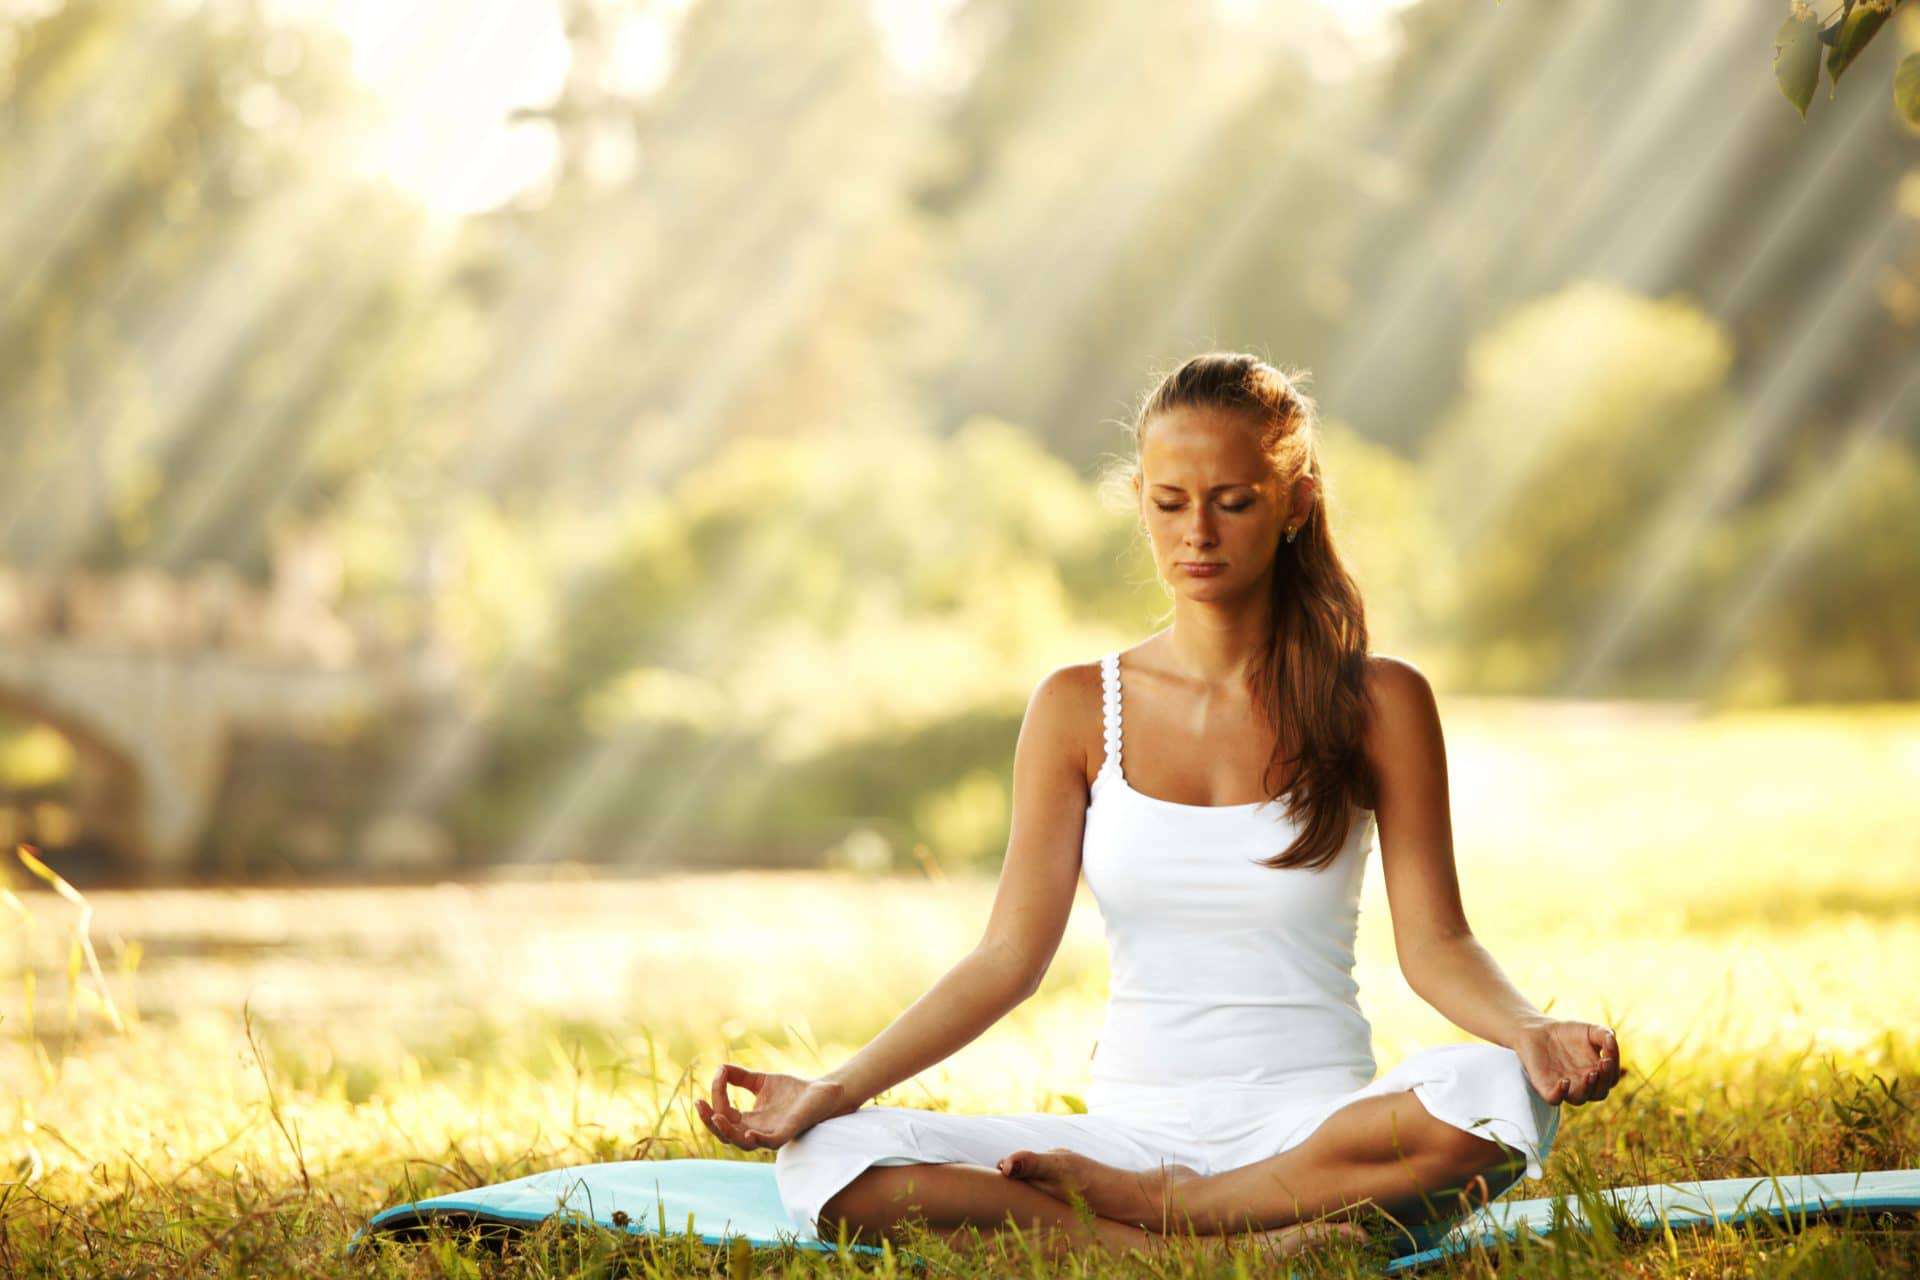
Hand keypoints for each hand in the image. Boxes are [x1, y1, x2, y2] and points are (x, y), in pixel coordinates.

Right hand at [694, 1063, 850, 1151]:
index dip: (717, 1096)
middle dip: (709, 1120)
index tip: (718, 1073)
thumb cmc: (791, 1090)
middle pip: (725, 1133)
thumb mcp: (761, 1081)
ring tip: (718, 1116)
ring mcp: (770, 1134)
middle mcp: (755, 1130)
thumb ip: (740, 1077)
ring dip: (727, 1131)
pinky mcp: (786, 1133)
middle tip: (699, 1104)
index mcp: (748, 1120)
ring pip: (742, 1142)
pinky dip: (757, 1139)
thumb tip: (719, 1067)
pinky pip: (769, 1143)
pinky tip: (747, 1131)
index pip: (724, 1113)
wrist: (821, 1092)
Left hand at [1513, 1020, 1621, 1105]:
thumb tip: (1613, 1038)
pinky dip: (1559, 1094)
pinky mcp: (1545, 1087)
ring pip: (1579, 1099)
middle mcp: (1582, 1084)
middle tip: (1603, 1063)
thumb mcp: (1590, 1031)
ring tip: (1590, 1073)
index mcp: (1596, 1073)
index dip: (1613, 1070)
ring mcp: (1564, 1087)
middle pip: (1599, 1093)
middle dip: (1604, 1081)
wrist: (1538, 1030)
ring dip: (1587, 1089)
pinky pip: (1554, 1099)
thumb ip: (1604, 1034)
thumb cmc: (1567, 1033)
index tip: (1608, 1056)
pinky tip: (1564, 1081)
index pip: (1611, 1079)